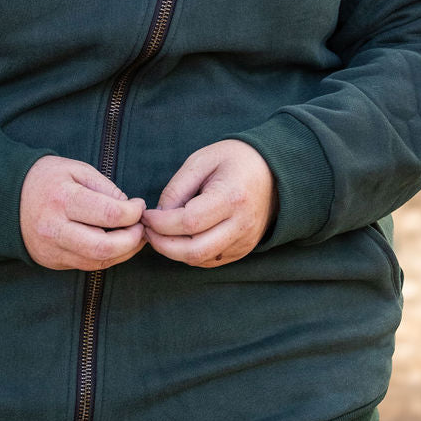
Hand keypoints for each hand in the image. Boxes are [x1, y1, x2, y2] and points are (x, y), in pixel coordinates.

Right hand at [20, 155, 146, 270]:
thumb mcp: (76, 170)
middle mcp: (55, 228)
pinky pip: (87, 266)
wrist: (7, 198)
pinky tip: (117, 245)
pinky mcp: (52, 261)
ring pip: (98, 262)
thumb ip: (106, 188)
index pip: (109, 215)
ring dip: (124, 252)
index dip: (133, 213)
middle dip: (132, 240)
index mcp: (62, 199)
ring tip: (134, 237)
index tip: (138, 205)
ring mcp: (52, 249)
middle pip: (104, 247)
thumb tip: (130, 208)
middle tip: (141, 228)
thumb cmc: (47, 179)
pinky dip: (108, 257)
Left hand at [142, 140, 276, 267]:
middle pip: (194, 250)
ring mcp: (245, 241)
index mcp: (232, 197)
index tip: (147, 215)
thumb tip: (158, 216)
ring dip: (173, 251)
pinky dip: (188, 253)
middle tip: (147, 230)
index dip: (161, 223)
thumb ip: (177, 188)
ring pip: (200, 259)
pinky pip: (209, 260)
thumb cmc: (234, 160)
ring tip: (159, 234)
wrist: (273, 172)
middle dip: (162, 244)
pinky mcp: (243, 249)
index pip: (189, 222)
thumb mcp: (201, 161)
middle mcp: (241, 224)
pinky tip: (179, 238)